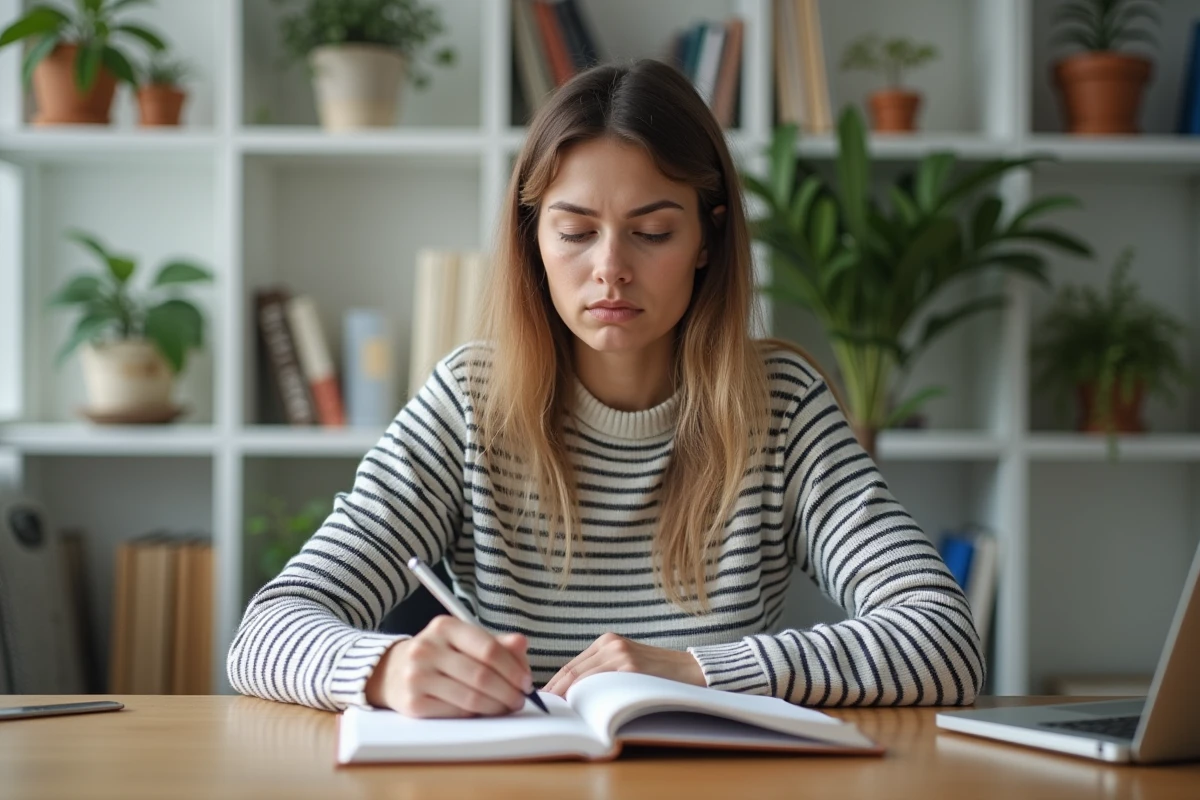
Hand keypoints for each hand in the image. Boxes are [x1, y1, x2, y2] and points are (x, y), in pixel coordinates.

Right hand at [365, 615, 532, 717]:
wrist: (391, 670)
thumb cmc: (438, 654)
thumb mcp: (463, 640)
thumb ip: (495, 643)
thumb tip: (522, 644)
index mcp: (444, 626)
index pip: (488, 648)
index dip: (513, 668)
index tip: (526, 681)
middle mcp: (427, 649)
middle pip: (482, 676)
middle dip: (508, 691)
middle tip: (520, 700)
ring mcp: (417, 677)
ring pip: (470, 698)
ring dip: (496, 707)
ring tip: (507, 707)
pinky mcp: (413, 703)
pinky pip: (455, 713)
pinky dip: (476, 715)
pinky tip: (483, 712)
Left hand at [543, 633, 705, 696]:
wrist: (693, 670)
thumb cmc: (659, 672)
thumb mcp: (628, 663)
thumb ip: (604, 670)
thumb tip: (574, 692)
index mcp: (608, 641)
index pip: (571, 665)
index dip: (554, 683)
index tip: (542, 699)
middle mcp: (611, 644)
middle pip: (571, 670)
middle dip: (554, 691)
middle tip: (540, 708)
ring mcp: (620, 655)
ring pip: (581, 677)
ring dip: (565, 695)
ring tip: (554, 712)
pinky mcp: (631, 668)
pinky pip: (599, 684)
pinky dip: (584, 696)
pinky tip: (577, 709)